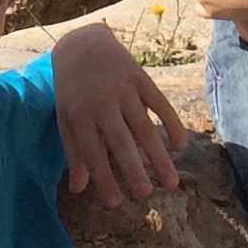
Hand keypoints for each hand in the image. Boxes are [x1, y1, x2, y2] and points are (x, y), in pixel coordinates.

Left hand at [49, 22, 186, 198]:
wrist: (82, 44)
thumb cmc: (71, 88)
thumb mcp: (66, 118)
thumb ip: (74, 153)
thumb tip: (78, 190)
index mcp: (80, 116)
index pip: (92, 153)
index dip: (103, 179)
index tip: (116, 203)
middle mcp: (102, 104)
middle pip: (120, 141)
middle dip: (133, 168)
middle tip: (145, 194)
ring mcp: (123, 90)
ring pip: (144, 126)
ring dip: (158, 156)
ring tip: (171, 183)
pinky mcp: (140, 78)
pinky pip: (159, 103)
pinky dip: (172, 123)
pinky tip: (181, 145)